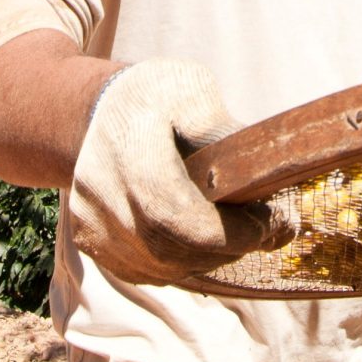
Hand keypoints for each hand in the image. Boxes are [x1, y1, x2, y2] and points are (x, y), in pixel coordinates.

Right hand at [65, 59, 290, 283]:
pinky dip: (182, 263)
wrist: (96, 111)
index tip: (270, 221)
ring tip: (238, 232)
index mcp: (127, 149)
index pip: (174, 214)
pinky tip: (204, 240)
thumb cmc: (153, 96)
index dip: (227, 231)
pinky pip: (146, 271)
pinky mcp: (91, 242)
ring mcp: (91, 223)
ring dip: (208, 258)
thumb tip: (268, 174)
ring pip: (159, 267)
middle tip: (265, 229)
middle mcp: (99, 193)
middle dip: (227, 247)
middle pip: (169, 248)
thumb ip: (225, 131)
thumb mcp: (192, 89)